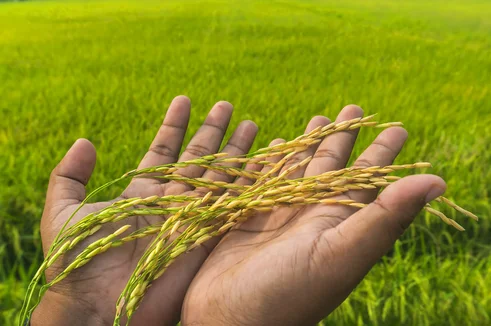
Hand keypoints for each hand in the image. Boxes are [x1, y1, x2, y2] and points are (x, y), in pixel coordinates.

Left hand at [32, 96, 258, 324]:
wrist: (100, 307)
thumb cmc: (78, 263)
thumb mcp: (62, 213)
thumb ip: (69, 176)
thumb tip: (85, 142)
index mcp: (142, 195)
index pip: (163, 152)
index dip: (173, 126)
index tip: (184, 100)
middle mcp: (171, 203)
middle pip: (198, 160)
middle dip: (213, 131)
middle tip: (226, 104)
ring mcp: (192, 218)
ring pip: (220, 176)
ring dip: (235, 150)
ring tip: (251, 124)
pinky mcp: (208, 236)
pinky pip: (231, 203)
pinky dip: (247, 182)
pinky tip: (261, 160)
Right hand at [181, 105, 445, 324]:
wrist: (229, 323)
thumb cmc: (288, 294)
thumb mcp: (342, 254)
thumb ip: (386, 218)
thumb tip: (439, 181)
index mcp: (338, 223)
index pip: (368, 178)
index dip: (383, 153)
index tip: (398, 127)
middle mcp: (311, 217)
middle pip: (333, 167)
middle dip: (344, 138)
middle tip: (355, 109)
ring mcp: (278, 217)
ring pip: (299, 170)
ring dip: (309, 145)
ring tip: (318, 118)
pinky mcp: (245, 218)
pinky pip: (263, 179)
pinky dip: (270, 160)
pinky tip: (276, 143)